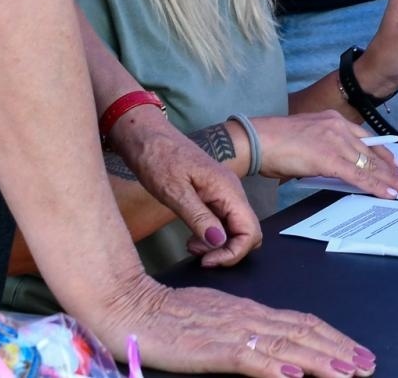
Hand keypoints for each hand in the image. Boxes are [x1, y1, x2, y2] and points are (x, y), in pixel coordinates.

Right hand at [96, 278, 375, 377]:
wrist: (129, 306)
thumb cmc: (165, 317)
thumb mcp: (213, 322)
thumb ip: (243, 333)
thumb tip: (273, 349)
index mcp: (249, 311)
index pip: (301, 322)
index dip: (332, 337)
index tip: (356, 351)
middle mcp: (248, 316)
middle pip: (304, 332)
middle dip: (340, 349)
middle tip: (368, 364)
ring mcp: (232, 330)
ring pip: (288, 344)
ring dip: (322, 359)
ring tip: (349, 371)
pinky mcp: (213, 347)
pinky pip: (251, 357)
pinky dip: (277, 366)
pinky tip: (295, 375)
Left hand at [108, 106, 260, 267]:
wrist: (147, 137)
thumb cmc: (157, 159)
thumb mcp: (174, 192)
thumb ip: (198, 218)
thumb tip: (219, 242)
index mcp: (227, 189)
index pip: (250, 231)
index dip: (233, 253)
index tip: (207, 261)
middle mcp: (232, 190)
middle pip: (248, 232)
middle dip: (228, 251)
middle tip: (199, 255)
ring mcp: (224, 192)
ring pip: (236, 228)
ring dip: (219, 244)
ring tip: (191, 246)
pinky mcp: (214, 194)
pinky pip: (224, 221)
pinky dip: (212, 235)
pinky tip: (192, 237)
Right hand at [249, 111, 397, 197]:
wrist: (258, 139)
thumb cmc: (274, 142)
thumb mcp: (306, 137)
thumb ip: (323, 147)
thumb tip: (334, 165)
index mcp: (332, 120)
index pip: (365, 138)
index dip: (382, 152)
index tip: (394, 162)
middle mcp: (338, 127)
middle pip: (371, 151)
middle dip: (390, 167)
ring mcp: (335, 142)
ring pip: (369, 164)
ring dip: (388, 179)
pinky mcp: (329, 159)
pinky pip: (358, 175)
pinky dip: (375, 185)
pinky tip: (386, 192)